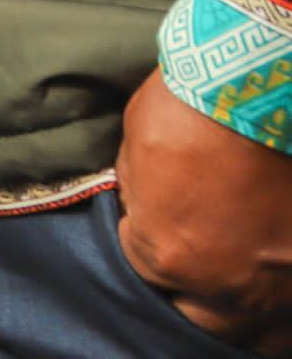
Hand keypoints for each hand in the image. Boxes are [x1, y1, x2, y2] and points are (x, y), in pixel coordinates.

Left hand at [114, 70, 291, 352]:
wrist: (257, 85)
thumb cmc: (190, 108)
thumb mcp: (137, 150)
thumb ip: (143, 195)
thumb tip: (147, 208)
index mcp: (170, 256)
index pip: (145, 270)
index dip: (147, 239)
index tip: (153, 217)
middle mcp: (228, 283)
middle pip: (199, 314)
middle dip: (189, 291)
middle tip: (191, 261)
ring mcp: (281, 281)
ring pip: (258, 329)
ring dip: (241, 308)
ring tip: (234, 284)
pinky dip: (281, 299)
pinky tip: (271, 280)